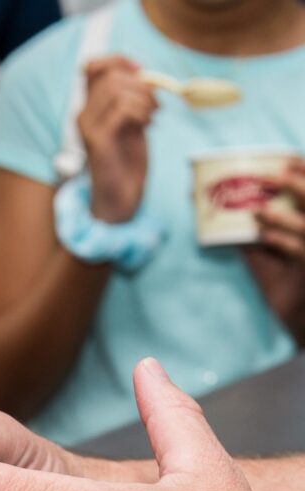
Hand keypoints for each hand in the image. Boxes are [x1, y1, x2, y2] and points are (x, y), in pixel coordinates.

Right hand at [77, 56, 157, 223]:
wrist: (120, 196)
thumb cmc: (127, 161)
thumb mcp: (132, 122)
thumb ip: (131, 99)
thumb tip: (143, 73)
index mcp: (90, 107)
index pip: (94, 66)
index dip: (120, 61)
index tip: (141, 73)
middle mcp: (83, 114)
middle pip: (110, 75)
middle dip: (141, 84)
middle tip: (155, 105)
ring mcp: (87, 127)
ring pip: (116, 88)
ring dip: (143, 98)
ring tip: (152, 115)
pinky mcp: (97, 140)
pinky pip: (121, 109)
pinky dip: (140, 111)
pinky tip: (147, 125)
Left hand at [245, 157, 304, 344]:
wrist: (297, 313)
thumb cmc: (280, 278)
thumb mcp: (263, 252)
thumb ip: (247, 232)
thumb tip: (213, 211)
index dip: (303, 169)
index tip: (285, 158)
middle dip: (298, 183)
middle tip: (274, 174)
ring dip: (284, 216)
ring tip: (259, 211)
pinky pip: (300, 250)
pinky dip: (280, 240)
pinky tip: (262, 235)